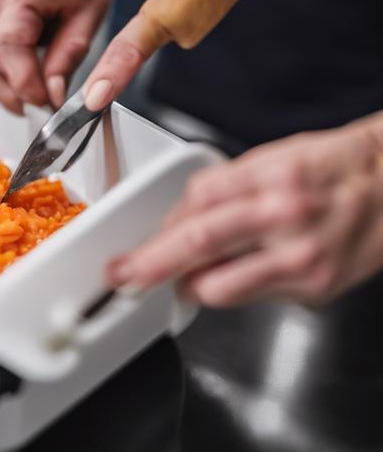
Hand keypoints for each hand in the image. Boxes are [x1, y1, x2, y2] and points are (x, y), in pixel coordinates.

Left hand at [107, 119, 382, 306]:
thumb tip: (175, 222)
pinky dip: (233, 288)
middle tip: (121, 275)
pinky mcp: (313, 288)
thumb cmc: (334, 169)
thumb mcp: (272, 159)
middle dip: (150, 264)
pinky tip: (241, 271)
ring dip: (188, 284)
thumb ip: (222, 189)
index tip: (135, 242)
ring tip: (182, 277)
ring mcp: (300, 257)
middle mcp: (285, 216)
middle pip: (197, 243)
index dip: (161, 226)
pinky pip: (250, 296)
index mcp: (270, 176)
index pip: (195, 202)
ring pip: (218, 284)